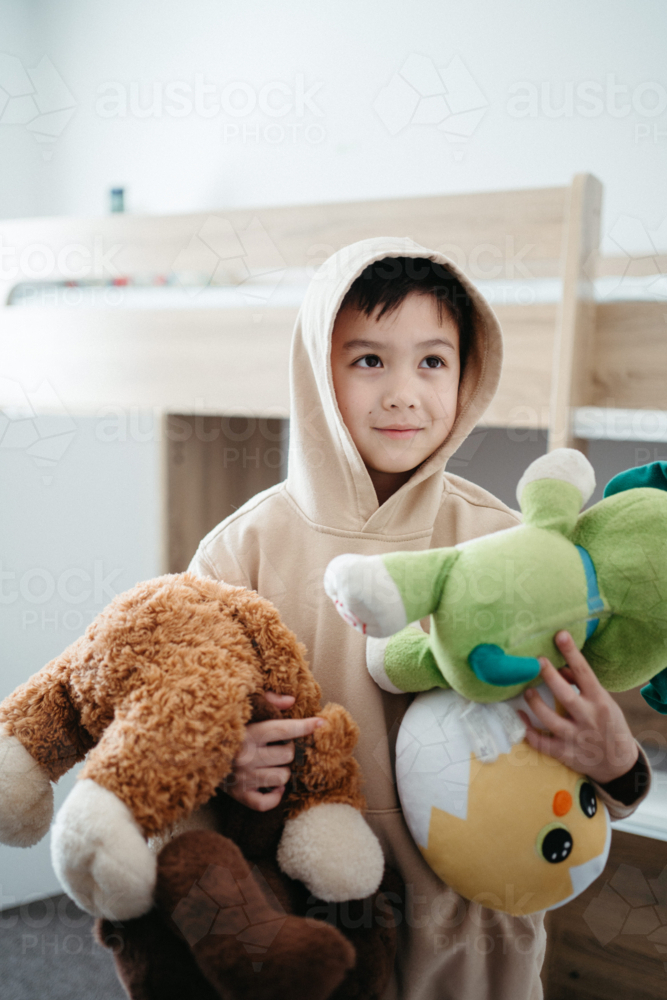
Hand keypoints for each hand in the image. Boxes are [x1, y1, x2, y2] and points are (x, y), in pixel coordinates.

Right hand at [225, 692, 324, 811]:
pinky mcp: (239, 795)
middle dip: (289, 750)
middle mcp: (246, 757)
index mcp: (248, 733)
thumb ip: (267, 701)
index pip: (282, 729)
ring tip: (272, 763)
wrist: (194, 748)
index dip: (304, 726)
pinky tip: (272, 786)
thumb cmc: (225, 727)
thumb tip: (291, 701)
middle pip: (287, 756)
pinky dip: (275, 796)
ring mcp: (243, 778)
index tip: (321, 722)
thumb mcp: (243, 708)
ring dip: (282, 770)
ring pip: (282, 778)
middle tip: (278, 745)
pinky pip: (267, 803)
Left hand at [517, 631, 638, 784]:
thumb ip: (583, 685)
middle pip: (565, 695)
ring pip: (550, 720)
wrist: (618, 764)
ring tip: (526, 691)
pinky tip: (519, 716)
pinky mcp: (565, 753)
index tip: (560, 635)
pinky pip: (541, 742)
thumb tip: (560, 667)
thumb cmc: (607, 724)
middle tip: (537, 661)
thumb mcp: (603, 702)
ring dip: (535, 704)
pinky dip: (528, 730)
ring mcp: (576, 737)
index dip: (572, 653)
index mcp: (600, 701)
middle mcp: (588, 718)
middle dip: (550, 676)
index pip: (585, 673)